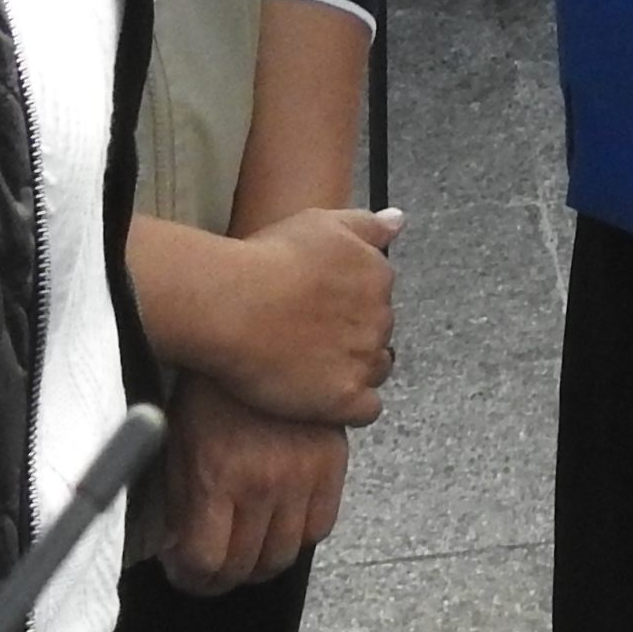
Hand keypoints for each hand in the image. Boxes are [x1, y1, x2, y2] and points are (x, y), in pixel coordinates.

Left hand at [155, 380, 345, 596]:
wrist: (256, 335)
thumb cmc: (211, 389)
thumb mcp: (178, 444)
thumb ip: (178, 502)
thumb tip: (175, 549)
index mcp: (217, 477)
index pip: (205, 562)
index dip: (191, 577)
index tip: (187, 570)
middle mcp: (263, 481)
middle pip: (246, 567)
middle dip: (222, 576)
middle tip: (214, 566)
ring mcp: (303, 473)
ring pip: (286, 554)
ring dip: (261, 561)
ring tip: (246, 546)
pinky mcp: (333, 461)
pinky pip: (321, 526)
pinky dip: (300, 534)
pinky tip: (280, 521)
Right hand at [184, 205, 400, 424]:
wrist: (234, 303)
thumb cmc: (268, 259)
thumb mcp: (322, 221)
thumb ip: (367, 225)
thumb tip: (398, 221)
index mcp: (377, 275)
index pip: (379, 298)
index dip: (349, 306)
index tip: (321, 311)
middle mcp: (380, 317)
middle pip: (377, 334)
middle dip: (351, 338)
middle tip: (310, 340)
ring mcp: (364, 359)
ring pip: (375, 371)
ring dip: (353, 371)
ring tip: (312, 370)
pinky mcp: (345, 397)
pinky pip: (367, 410)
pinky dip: (350, 407)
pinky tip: (321, 399)